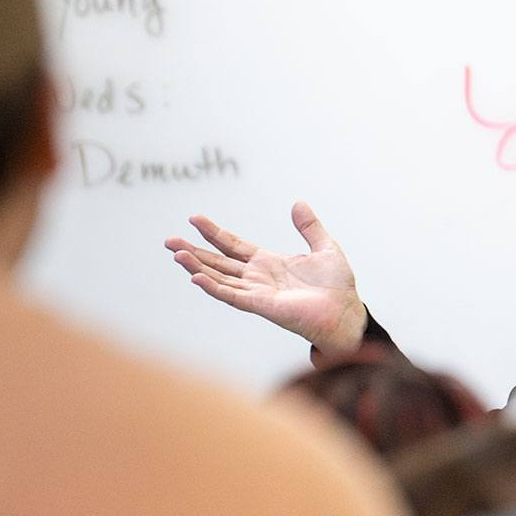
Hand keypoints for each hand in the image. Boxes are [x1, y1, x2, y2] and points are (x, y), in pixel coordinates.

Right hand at [165, 201, 365, 355]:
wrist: (346, 312)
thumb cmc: (338, 287)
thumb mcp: (325, 248)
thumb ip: (310, 227)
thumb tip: (298, 203)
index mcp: (269, 263)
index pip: (234, 245)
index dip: (214, 232)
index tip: (194, 218)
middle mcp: (258, 277)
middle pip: (219, 261)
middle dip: (194, 250)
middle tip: (169, 240)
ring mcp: (257, 292)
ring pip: (219, 277)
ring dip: (197, 266)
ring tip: (176, 253)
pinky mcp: (261, 305)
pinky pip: (232, 295)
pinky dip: (214, 287)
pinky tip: (196, 276)